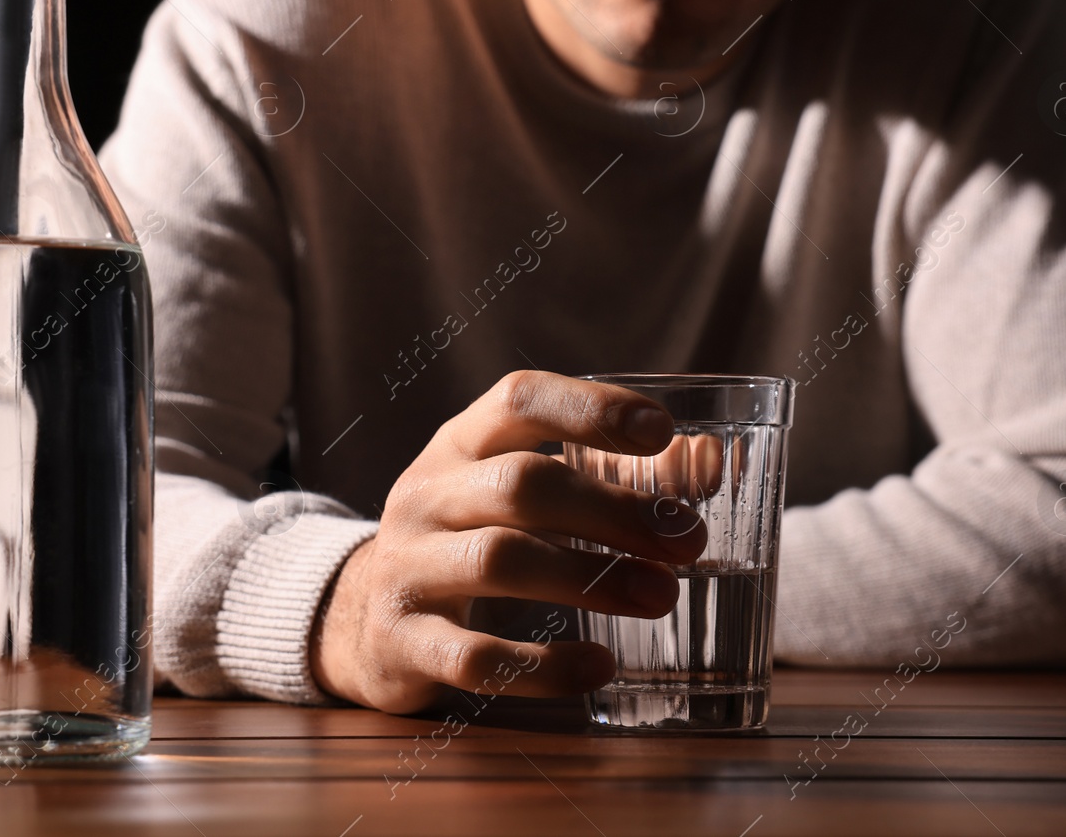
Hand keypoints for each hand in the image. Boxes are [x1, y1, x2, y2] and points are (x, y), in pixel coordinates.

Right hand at [310, 370, 707, 713]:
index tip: (661, 431)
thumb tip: (707, 466)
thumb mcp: (507, 493)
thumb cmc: (466, 540)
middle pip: (520, 484)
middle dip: (613, 510)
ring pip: (499, 561)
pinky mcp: (401, 642)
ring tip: (661, 596)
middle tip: (688, 541)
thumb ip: (595, 477)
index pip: (518, 400)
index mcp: (457, 444)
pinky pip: (476, 657)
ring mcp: (406, 567)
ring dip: (591, 578)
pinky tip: (598, 666)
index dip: (589, 408)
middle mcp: (424, 495)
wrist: (357, 615)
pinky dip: (544, 664)